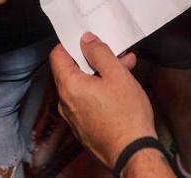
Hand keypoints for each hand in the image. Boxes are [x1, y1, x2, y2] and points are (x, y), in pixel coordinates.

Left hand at [50, 33, 153, 168]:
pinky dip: (100, 91)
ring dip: (100, 75)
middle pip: (72, 71)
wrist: (133, 152)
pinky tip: (120, 88)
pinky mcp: (83, 127)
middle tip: (113, 52)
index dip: (71, 43)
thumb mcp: (117, 75)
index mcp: (69, 86)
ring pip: (83, 86)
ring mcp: (73, 117)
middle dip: (93, 59)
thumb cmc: (126, 116)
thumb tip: (86, 39)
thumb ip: (99, 53)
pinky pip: (87, 102)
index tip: (87, 39)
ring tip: (125, 68)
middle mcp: (65, 102)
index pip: (57, 55)